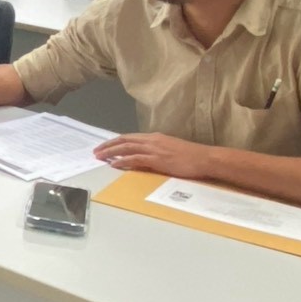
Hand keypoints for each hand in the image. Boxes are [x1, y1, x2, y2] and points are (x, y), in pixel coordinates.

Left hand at [94, 133, 214, 179]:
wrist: (204, 158)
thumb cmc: (190, 156)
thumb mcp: (170, 149)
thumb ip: (156, 151)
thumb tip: (144, 156)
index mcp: (155, 137)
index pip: (130, 137)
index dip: (115, 141)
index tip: (104, 146)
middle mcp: (152, 140)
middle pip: (124, 140)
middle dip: (108, 145)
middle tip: (96, 151)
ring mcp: (154, 149)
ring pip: (126, 148)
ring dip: (111, 152)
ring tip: (99, 157)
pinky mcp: (157, 159)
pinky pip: (135, 159)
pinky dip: (123, 161)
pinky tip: (114, 164)